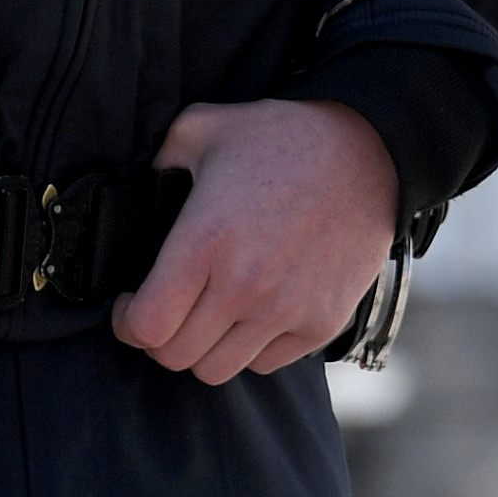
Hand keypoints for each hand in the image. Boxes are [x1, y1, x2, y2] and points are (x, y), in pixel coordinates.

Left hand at [115, 100, 398, 383]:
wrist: (371, 150)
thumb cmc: (285, 137)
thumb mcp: (205, 126)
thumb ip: (159, 157)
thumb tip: (139, 186)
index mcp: (206, 242)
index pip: (146, 326)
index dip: (127, 323)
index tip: (131, 307)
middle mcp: (245, 286)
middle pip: (176, 356)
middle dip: (162, 336)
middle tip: (169, 310)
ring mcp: (286, 309)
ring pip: (217, 370)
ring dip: (205, 348)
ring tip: (209, 317)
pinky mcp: (322, 322)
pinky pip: (266, 364)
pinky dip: (251, 348)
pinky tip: (252, 313)